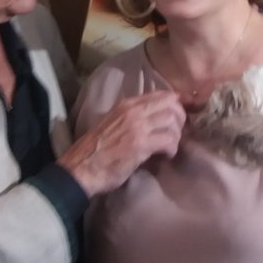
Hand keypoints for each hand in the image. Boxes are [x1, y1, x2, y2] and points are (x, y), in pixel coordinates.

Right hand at [59, 91, 184, 196]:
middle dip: (180, 119)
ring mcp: (137, 126)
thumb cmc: (97, 149)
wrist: (81, 168)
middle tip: (176, 133)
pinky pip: (168, 140)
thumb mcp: (115, 123)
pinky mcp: (140, 144)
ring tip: (169, 146)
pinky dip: (172, 149)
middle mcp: (133, 110)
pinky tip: (166, 156)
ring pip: (172, 120)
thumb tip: (158, 118)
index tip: (181, 116)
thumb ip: (135, 117)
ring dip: (176, 135)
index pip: (162, 94)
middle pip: (171, 104)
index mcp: (127, 104)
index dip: (177, 104)